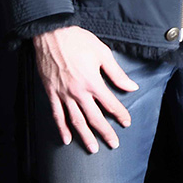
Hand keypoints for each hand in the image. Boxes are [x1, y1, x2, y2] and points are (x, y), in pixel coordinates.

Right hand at [34, 25, 138, 152]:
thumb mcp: (102, 53)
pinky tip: (66, 139)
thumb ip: (117, 74)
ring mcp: (63, 94)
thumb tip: (132, 86)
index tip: (126, 122)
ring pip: (76, 120)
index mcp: (93, 82)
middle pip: (94, 117)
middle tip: (113, 144)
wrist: (51, 33)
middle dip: (105, 132)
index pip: (110, 104)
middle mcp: (78, 92)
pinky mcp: (51, 93)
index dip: (120, 114)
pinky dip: (61, 128)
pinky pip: (56, 115)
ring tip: (93, 148)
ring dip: (85, 136)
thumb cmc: (78, 40)